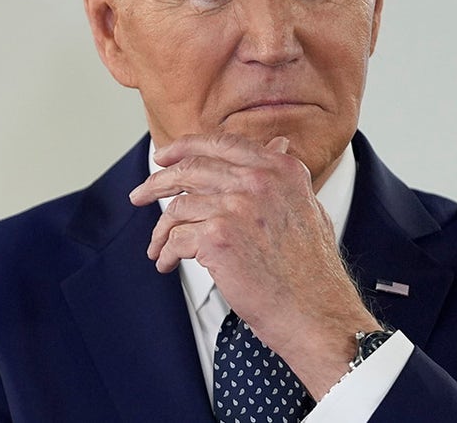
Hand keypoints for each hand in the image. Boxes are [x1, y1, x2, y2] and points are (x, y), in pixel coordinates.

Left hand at [128, 132, 380, 397]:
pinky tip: (167, 263)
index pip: (220, 144)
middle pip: (190, 170)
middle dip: (156, 183)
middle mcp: (257, 180)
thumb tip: (277, 145)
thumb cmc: (312, 269)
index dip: (184, 148)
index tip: (163, 157)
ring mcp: (236, 207)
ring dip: (161, 230)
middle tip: (140, 194)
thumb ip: (285, 174)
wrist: (315, 311)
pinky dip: (167, 253)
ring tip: (158, 247)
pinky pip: (176, 239)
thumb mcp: (307, 206)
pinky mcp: (217, 238)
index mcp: (279, 168)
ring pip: (178, 207)